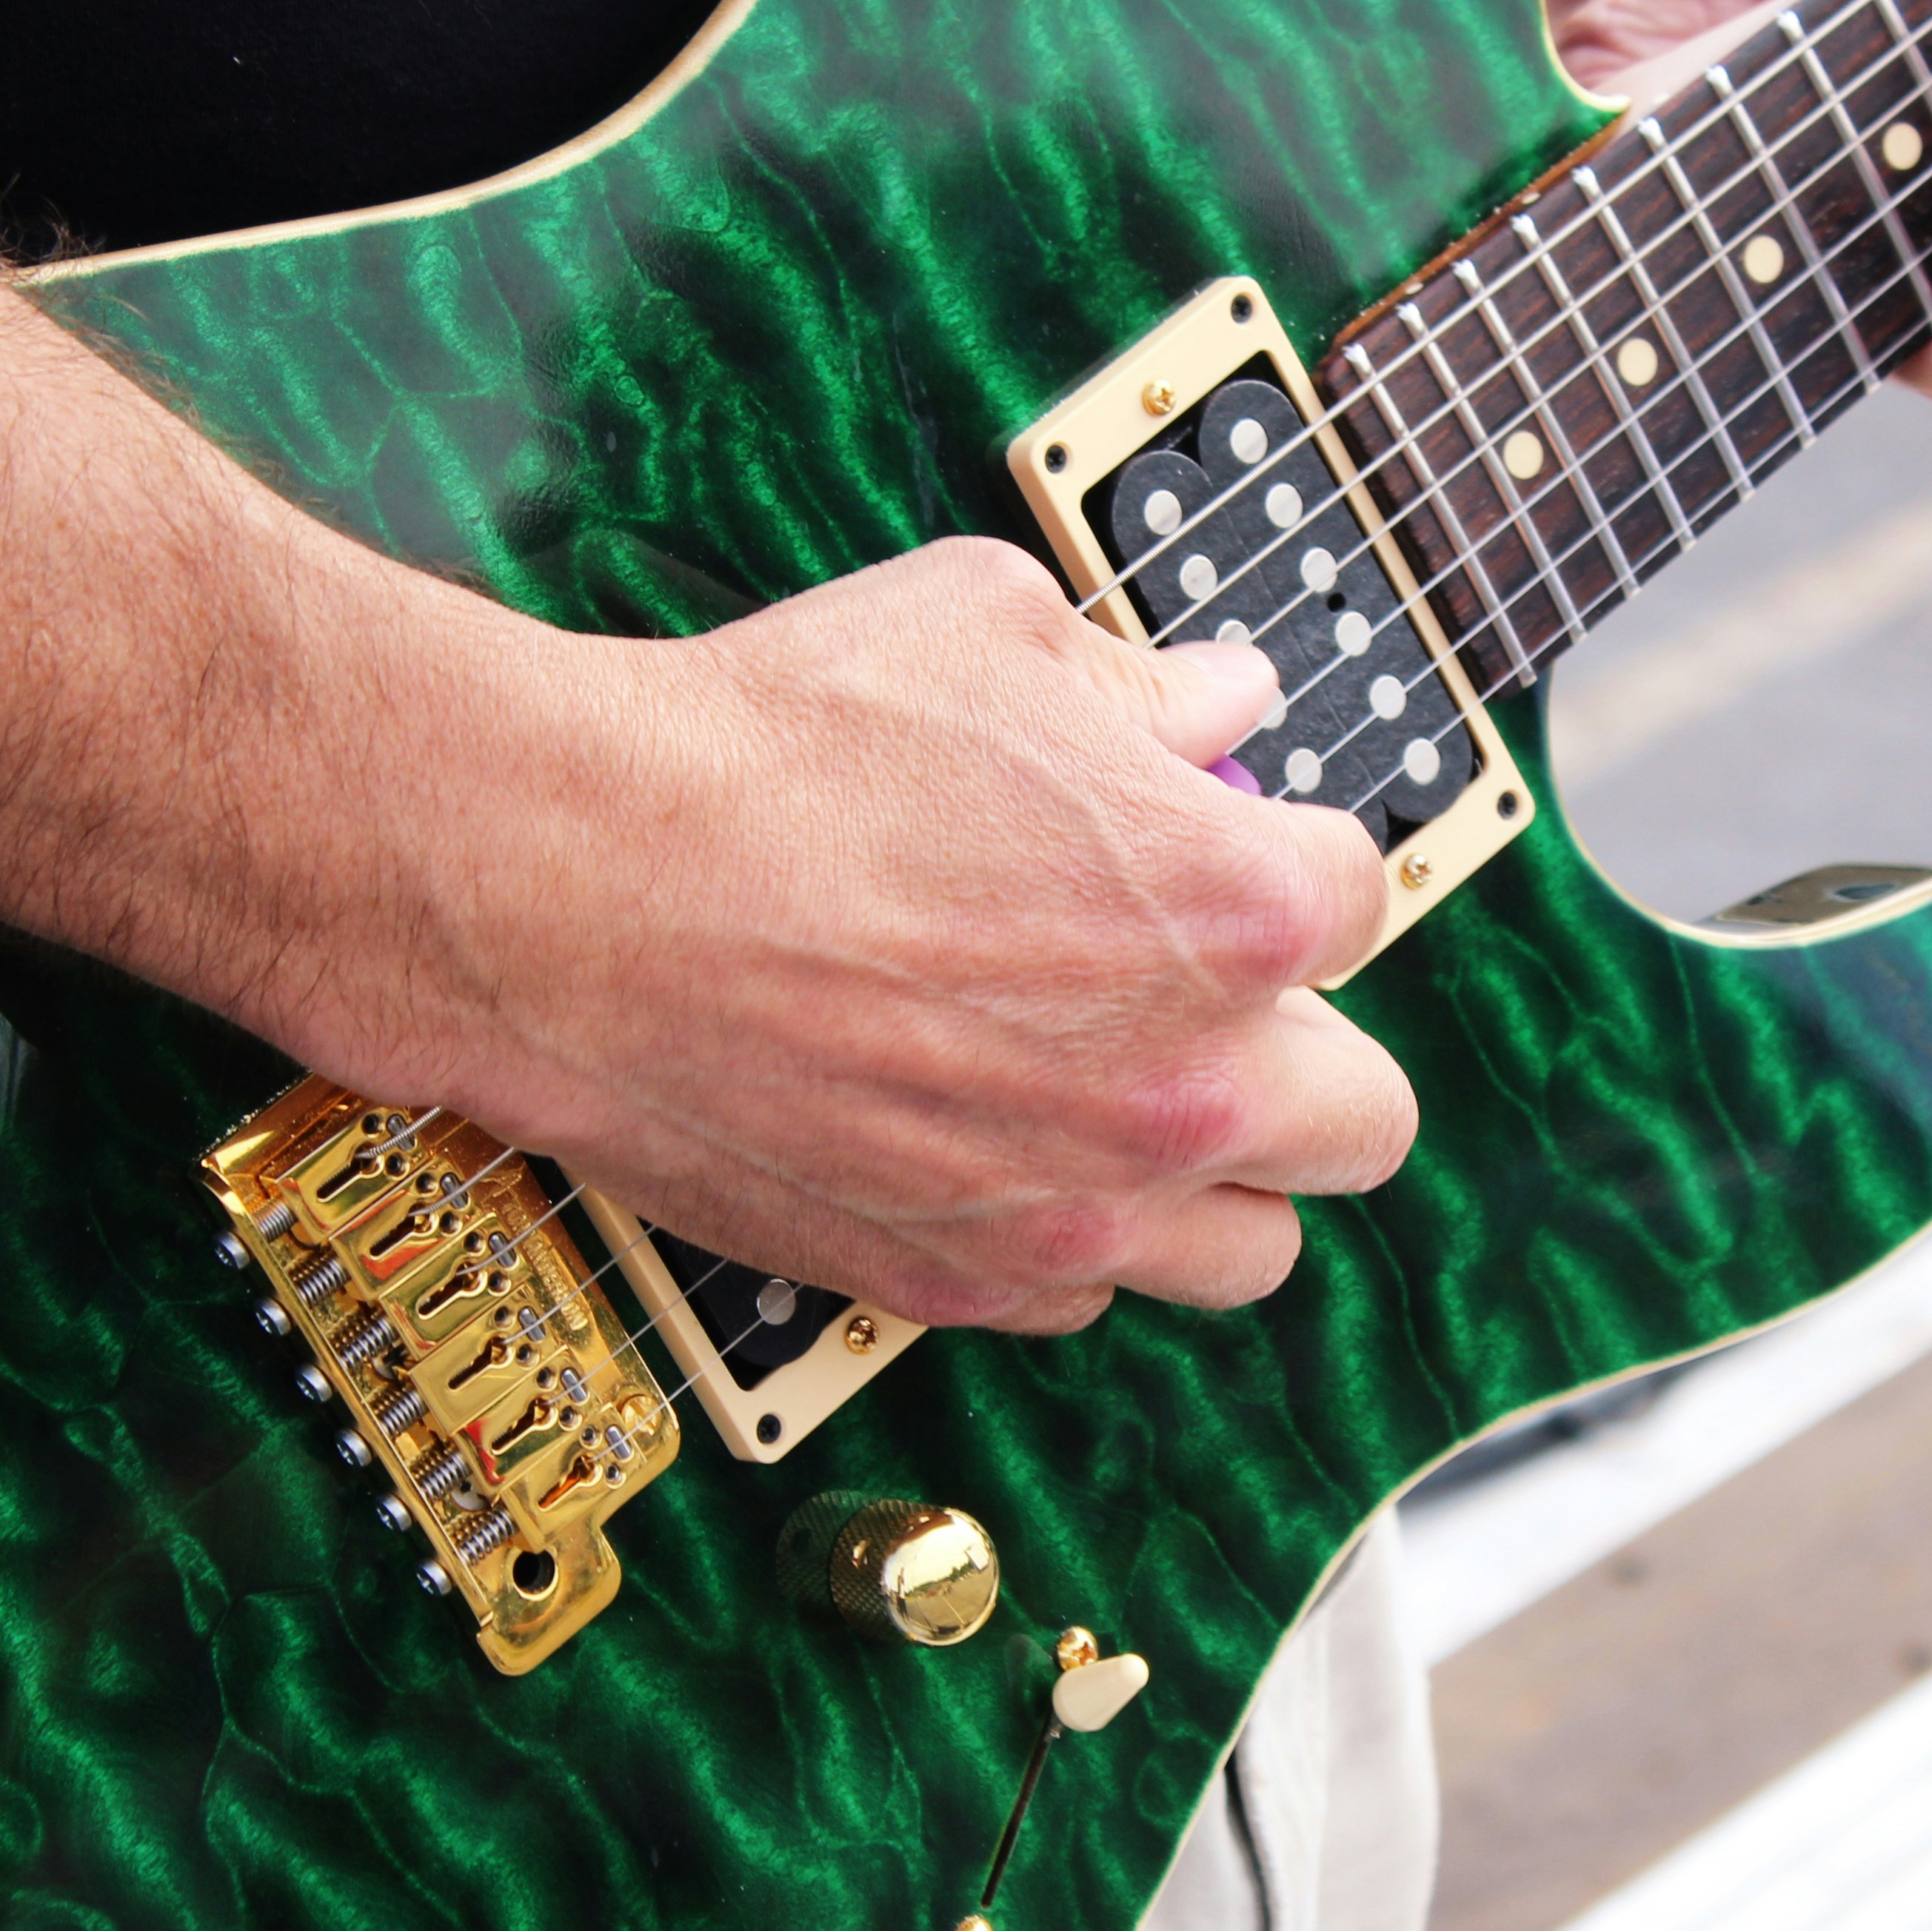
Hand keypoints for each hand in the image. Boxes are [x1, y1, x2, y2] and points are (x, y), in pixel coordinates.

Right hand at [288, 542, 1418, 1333]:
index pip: (1363, 897)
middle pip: (1364, 1121)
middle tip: (1215, 995)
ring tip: (1128, 1095)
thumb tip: (1219, 706)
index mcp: (1232, 909)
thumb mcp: (988, 632)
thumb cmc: (769, 747)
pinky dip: (1070, 1234)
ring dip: (1219, 1175)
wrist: (567, 887)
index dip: (1288, 855)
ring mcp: (1076, 1206)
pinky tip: (998, 1145)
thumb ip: (1140, 685)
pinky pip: (1087, 1297)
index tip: (1218, 843)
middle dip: (1308, 1046)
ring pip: (1253, 1252)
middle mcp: (1185, 1087)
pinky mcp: (957, 1280)